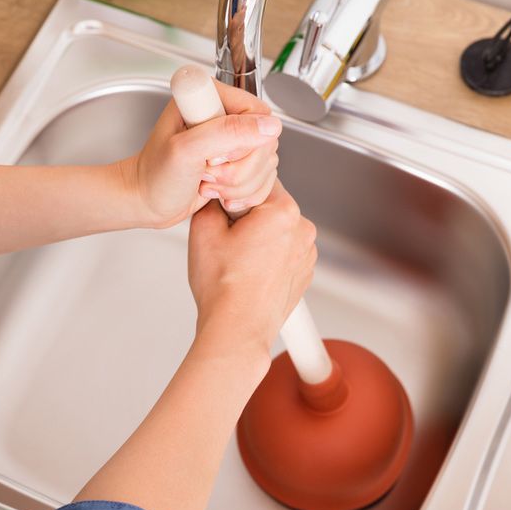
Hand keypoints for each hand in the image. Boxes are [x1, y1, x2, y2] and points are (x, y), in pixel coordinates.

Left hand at [121, 80, 281, 228]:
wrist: (147, 202)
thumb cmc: (156, 176)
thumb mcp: (187, 150)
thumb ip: (226, 132)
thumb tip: (269, 126)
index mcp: (211, 98)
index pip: (258, 114)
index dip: (244, 142)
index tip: (216, 156)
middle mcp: (224, 115)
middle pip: (265, 142)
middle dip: (239, 170)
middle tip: (206, 173)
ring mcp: (233, 141)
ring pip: (266, 164)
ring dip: (239, 185)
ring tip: (207, 182)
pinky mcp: (238, 163)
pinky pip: (263, 178)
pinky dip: (244, 194)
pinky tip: (217, 193)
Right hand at [187, 181, 316, 359]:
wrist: (236, 330)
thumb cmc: (224, 288)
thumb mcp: (203, 229)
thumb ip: (212, 199)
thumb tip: (216, 192)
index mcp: (283, 211)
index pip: (258, 179)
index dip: (234, 192)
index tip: (223, 210)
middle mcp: (303, 230)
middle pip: (270, 205)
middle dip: (247, 215)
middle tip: (226, 239)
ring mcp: (307, 253)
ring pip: (277, 229)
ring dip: (259, 237)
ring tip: (237, 261)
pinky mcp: (303, 272)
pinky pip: (284, 252)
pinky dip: (268, 257)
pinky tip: (249, 273)